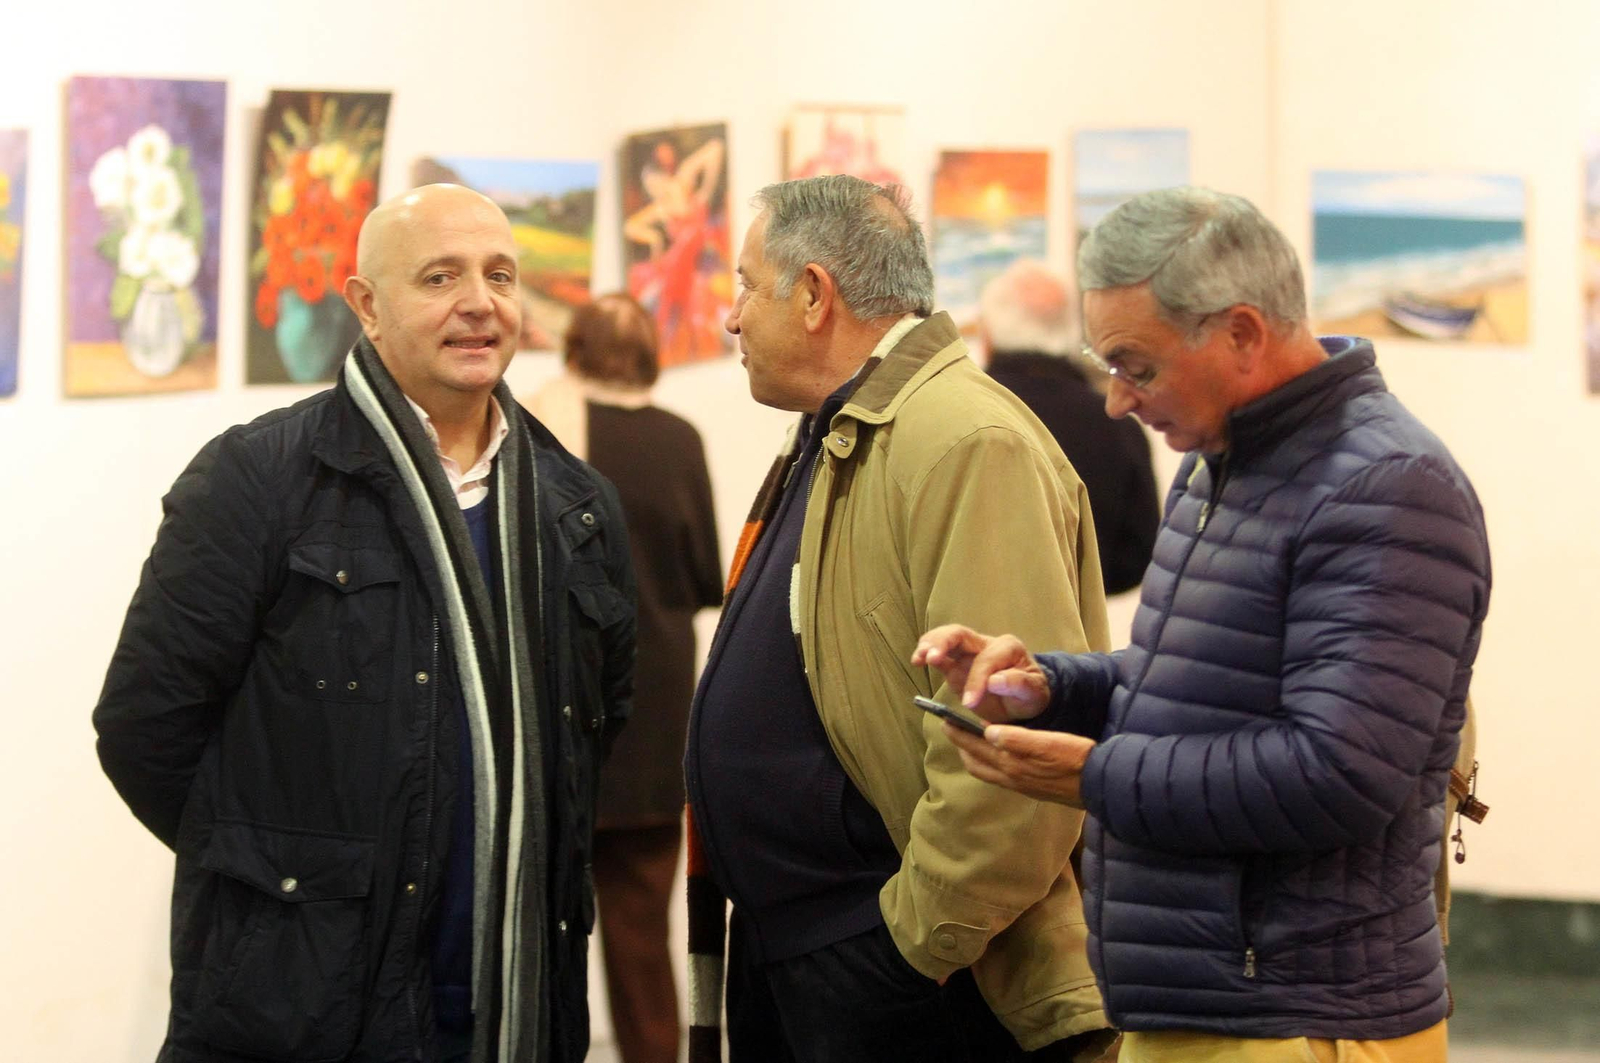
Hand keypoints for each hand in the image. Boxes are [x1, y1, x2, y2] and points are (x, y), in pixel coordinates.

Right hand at [912, 624, 1050, 721]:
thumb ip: (1019, 684)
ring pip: (946, 638)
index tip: (970, 703)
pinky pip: (939, 654)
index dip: (976, 679)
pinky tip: (916, 661)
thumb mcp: (1034, 693)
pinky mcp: (955, 664)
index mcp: (1007, 648)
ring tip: (920, 658)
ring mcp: (968, 653)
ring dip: (931, 645)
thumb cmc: (1029, 694)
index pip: (986, 659)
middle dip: (944, 643)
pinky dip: (926, 653)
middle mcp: (985, 644)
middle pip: (961, 634)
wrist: (1022, 700)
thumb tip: (995, 681)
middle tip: (931, 657)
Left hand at [939, 720, 1094, 807]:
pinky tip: (999, 755)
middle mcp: (1012, 778)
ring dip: (975, 756)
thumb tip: (987, 732)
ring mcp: (1022, 785)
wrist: (1100, 785)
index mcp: (1012, 764)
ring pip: (988, 771)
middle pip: (977, 763)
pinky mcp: (1032, 788)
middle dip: (962, 746)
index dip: (960, 734)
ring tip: (970, 741)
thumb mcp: (1047, 742)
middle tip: (952, 729)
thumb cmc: (1076, 758)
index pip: (976, 748)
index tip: (945, 720)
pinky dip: (990, 763)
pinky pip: (1000, 776)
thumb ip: (1016, 739)